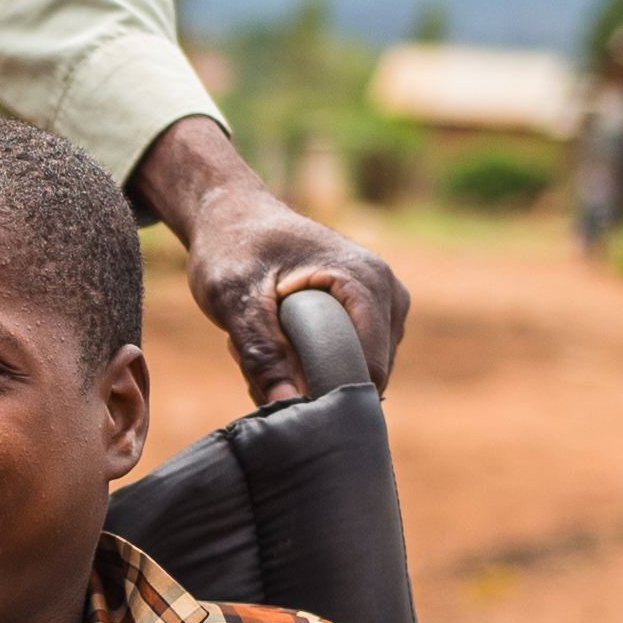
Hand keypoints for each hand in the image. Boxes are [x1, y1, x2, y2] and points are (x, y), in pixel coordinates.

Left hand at [128, 116, 407, 404]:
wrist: (234, 216)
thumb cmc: (233, 248)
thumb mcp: (234, 299)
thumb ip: (260, 353)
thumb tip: (287, 406)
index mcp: (366, 281)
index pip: (369, 366)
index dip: (328, 392)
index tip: (274, 387)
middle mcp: (388, 292)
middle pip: (366, 373)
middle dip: (313, 379)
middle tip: (257, 356)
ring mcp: (386, 304)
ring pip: (357, 371)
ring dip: (309, 371)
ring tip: (265, 340)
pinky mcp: (373, 315)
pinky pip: (352, 360)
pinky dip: (313, 362)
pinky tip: (278, 341)